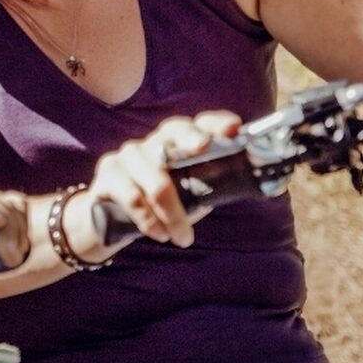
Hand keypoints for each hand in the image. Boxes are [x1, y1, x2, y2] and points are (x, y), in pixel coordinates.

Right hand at [82, 111, 241, 249]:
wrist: (110, 219)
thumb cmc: (161, 203)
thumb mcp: (189, 192)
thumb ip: (213, 184)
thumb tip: (254, 185)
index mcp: (178, 143)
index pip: (199, 123)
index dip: (216, 123)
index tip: (234, 128)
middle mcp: (153, 142)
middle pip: (174, 131)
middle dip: (191, 138)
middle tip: (204, 148)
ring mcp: (128, 156)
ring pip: (158, 181)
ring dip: (174, 215)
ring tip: (184, 238)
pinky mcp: (108, 174)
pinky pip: (133, 198)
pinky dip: (150, 220)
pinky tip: (160, 234)